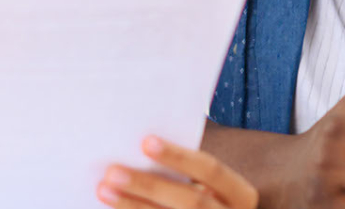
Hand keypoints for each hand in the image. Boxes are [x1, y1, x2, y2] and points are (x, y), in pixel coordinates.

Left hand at [99, 135, 257, 208]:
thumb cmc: (203, 201)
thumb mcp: (207, 187)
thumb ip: (183, 173)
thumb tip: (139, 147)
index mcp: (240, 194)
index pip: (211, 169)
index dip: (179, 156)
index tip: (145, 142)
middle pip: (190, 202)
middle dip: (149, 185)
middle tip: (112, 171)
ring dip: (134, 206)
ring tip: (104, 190)